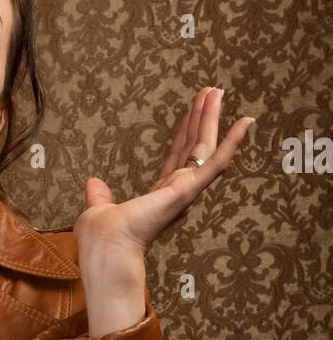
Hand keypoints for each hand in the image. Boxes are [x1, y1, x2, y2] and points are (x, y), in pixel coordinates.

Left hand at [73, 86, 254, 267]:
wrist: (107, 248)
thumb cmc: (103, 239)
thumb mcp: (99, 210)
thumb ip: (100, 196)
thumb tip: (93, 185)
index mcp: (159, 195)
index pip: (177, 156)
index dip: (185, 131)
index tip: (192, 110)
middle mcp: (177, 192)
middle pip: (195, 147)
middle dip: (203, 117)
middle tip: (212, 91)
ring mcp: (186, 191)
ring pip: (206, 147)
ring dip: (213, 118)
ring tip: (218, 91)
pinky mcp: (189, 189)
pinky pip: (216, 162)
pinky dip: (233, 141)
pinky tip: (246, 120)